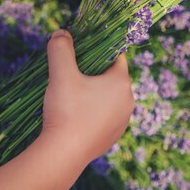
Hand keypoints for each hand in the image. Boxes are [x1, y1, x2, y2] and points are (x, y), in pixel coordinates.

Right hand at [42, 30, 133, 163]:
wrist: (62, 156)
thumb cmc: (66, 111)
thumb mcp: (61, 73)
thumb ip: (61, 48)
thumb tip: (61, 33)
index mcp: (122, 82)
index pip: (115, 56)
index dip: (98, 51)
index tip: (81, 52)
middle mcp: (128, 101)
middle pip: (112, 76)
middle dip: (93, 72)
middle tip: (71, 73)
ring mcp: (122, 122)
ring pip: (108, 97)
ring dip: (93, 93)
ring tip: (71, 95)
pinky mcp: (112, 138)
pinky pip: (104, 116)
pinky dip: (92, 112)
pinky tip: (75, 115)